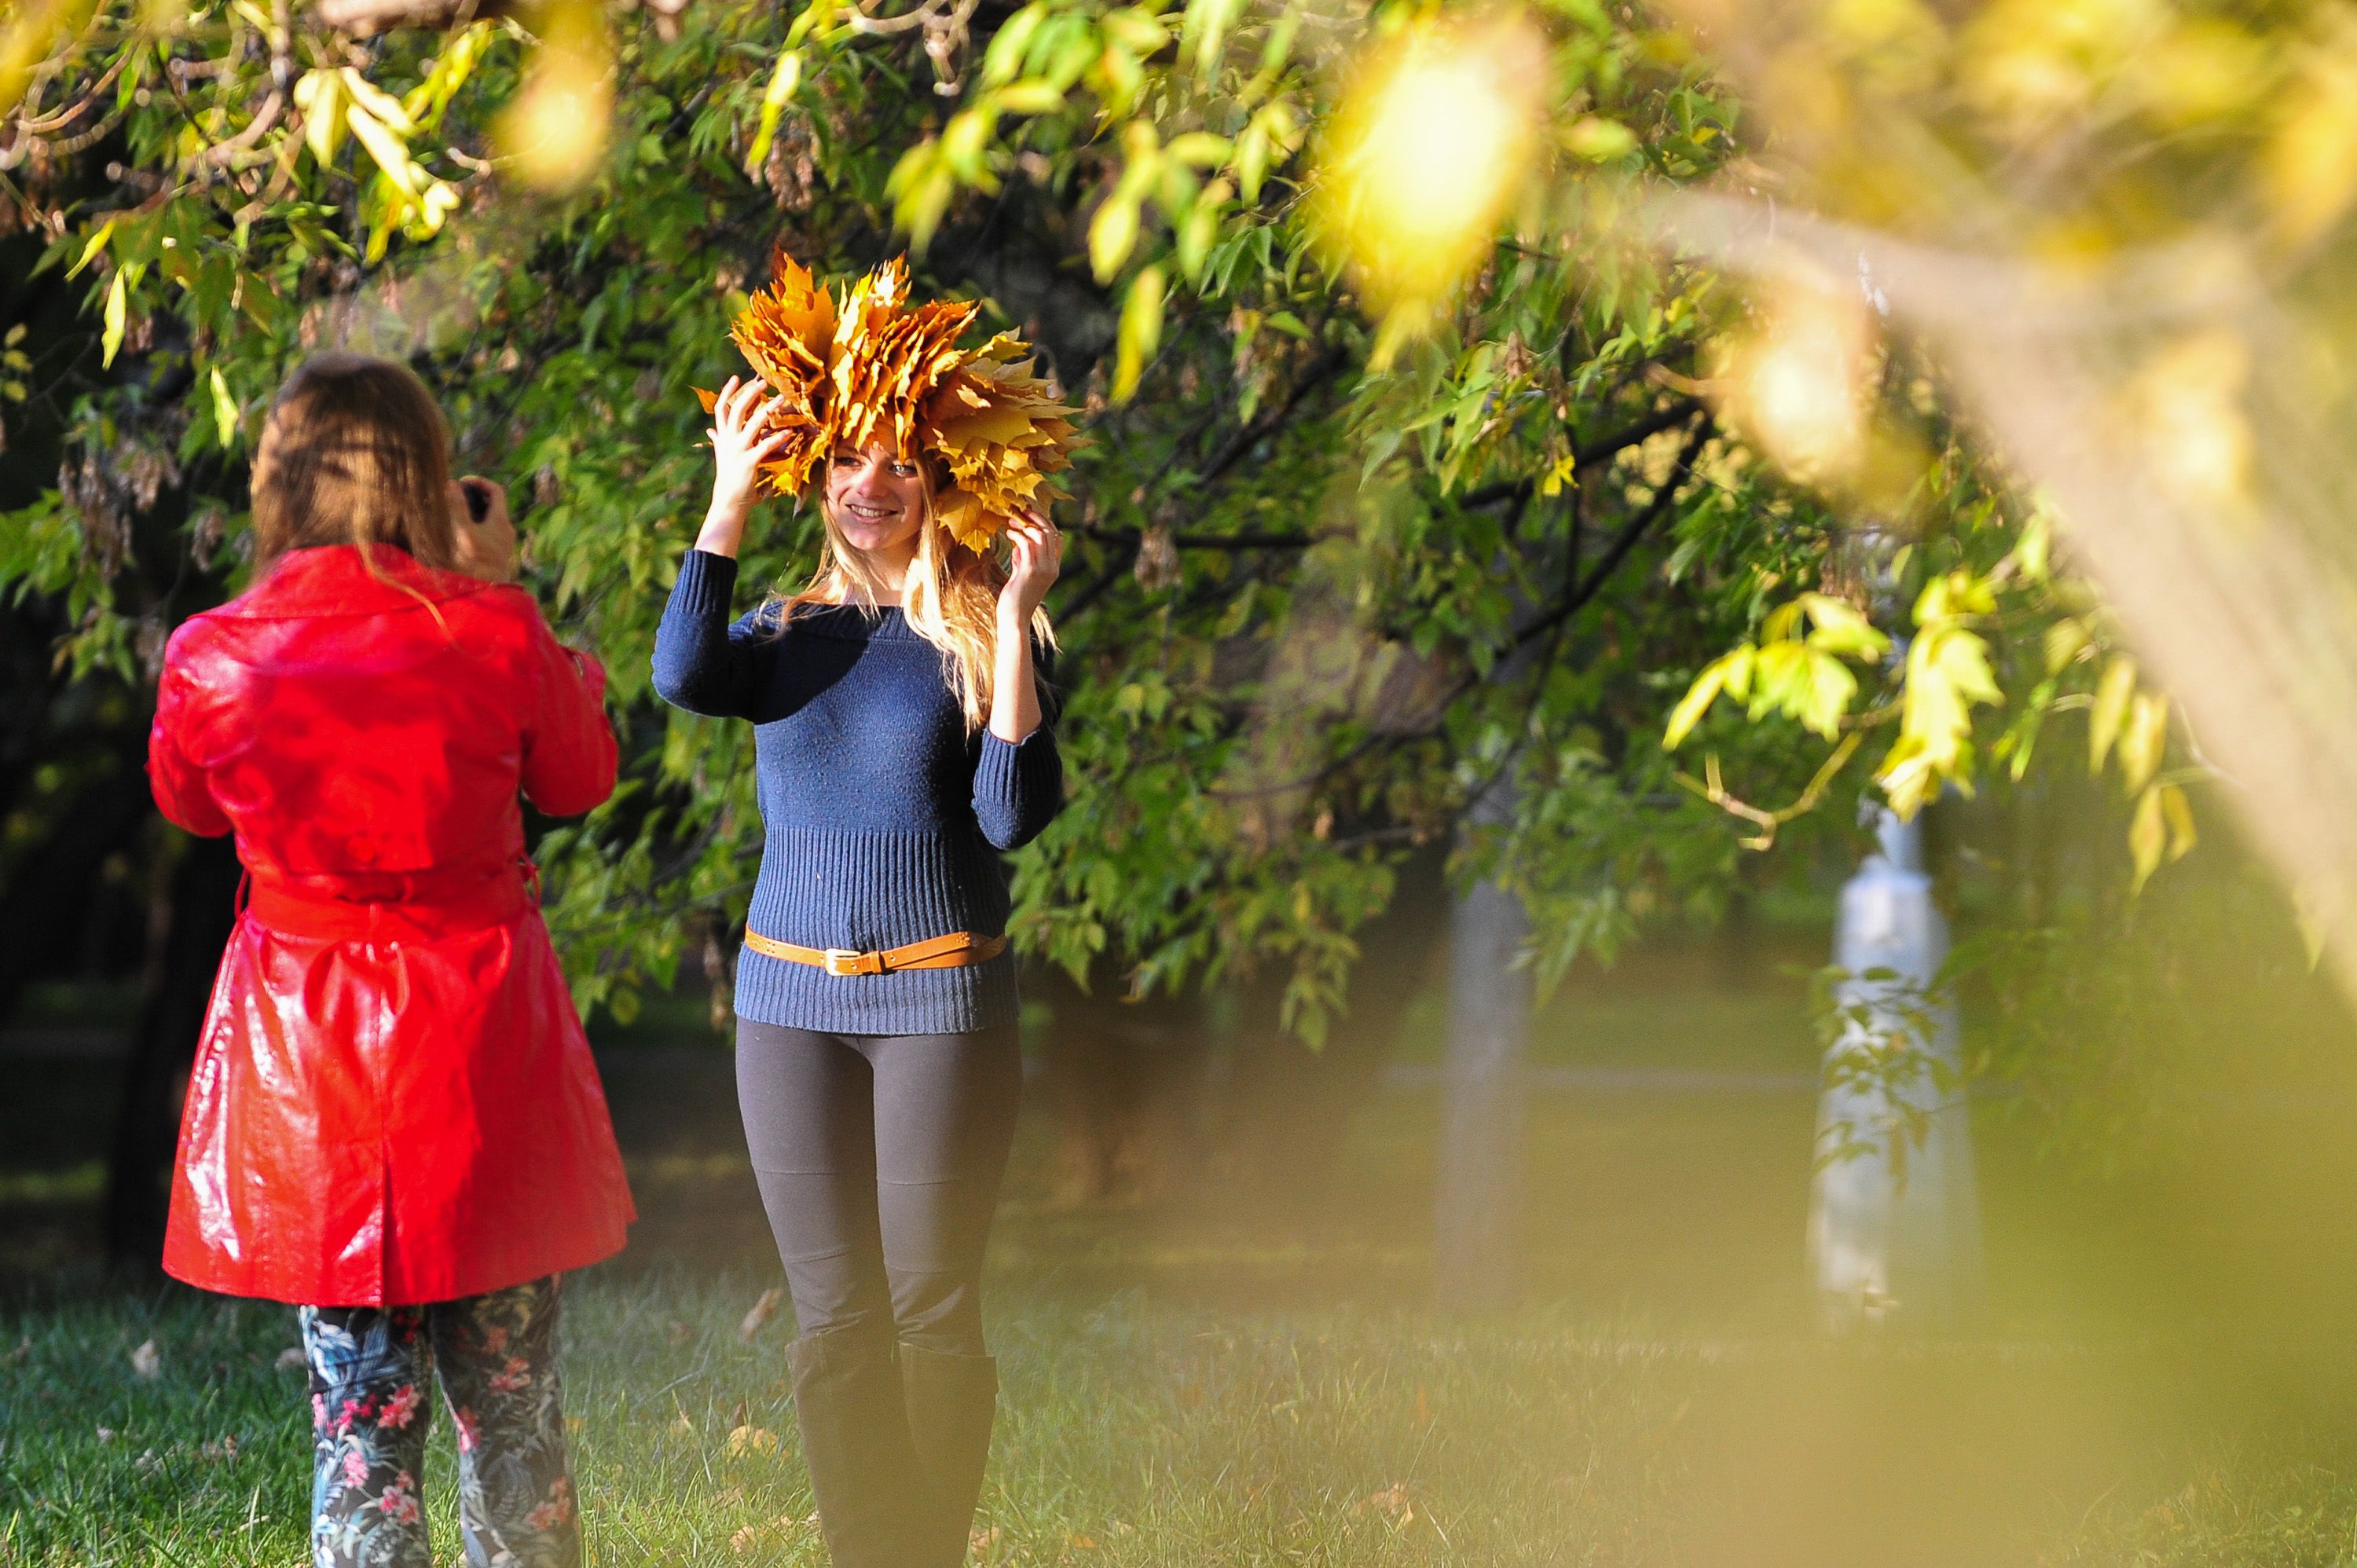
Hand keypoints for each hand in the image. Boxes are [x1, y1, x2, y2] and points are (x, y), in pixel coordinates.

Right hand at [450, 477, 515, 582]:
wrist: (488, 589)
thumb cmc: (475, 561)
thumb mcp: (464, 531)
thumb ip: (458, 507)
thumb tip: (451, 484)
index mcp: (500, 520)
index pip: (496, 490)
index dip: (480, 482)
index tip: (463, 482)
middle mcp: (507, 529)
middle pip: (495, 503)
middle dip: (477, 497)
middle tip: (458, 496)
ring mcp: (506, 541)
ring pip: (493, 518)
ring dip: (478, 512)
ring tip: (459, 513)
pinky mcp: (501, 552)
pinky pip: (492, 531)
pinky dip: (480, 525)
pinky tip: (465, 532)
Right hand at [701, 375, 793, 555]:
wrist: (728, 501)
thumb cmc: (729, 479)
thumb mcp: (722, 456)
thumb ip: (718, 441)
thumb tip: (710, 431)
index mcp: (723, 437)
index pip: (721, 409)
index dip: (727, 392)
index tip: (735, 377)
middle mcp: (729, 441)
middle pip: (737, 410)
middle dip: (750, 394)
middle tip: (763, 382)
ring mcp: (738, 450)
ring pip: (753, 423)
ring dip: (769, 410)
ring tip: (782, 400)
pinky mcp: (749, 462)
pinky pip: (766, 445)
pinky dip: (779, 437)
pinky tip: (789, 432)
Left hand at [998, 507, 1061, 624]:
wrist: (1014, 618)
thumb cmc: (1015, 599)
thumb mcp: (1021, 575)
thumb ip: (1022, 559)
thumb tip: (1018, 543)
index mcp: (1054, 568)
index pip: (1057, 538)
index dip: (1046, 523)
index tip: (1030, 515)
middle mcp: (1052, 567)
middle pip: (1050, 532)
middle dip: (1035, 519)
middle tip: (1021, 511)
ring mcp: (1043, 569)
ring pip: (1040, 536)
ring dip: (1024, 525)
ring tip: (1011, 522)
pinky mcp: (1030, 571)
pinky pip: (1026, 544)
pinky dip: (1017, 535)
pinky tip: (1008, 533)